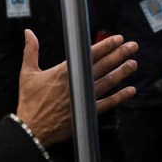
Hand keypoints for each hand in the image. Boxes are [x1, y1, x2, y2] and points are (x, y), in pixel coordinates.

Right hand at [16, 30, 137, 146]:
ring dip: (122, 72)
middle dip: (119, 54)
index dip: (105, 46)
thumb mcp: (27, 72)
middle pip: (103, 65)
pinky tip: (130, 91)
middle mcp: (77, 82)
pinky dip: (120, 97)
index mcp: (64, 71)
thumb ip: (31, 50)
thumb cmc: (29, 101)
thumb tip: (28, 32)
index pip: (89, 54)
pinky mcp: (87, 112)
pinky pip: (107, 103)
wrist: (32, 128)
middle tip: (132, 46)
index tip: (117, 39)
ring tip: (133, 63)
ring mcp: (84, 97)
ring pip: (108, 82)